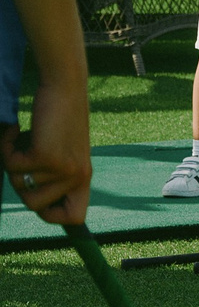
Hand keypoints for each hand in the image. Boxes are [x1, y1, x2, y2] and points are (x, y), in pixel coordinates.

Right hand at [3, 81, 93, 224]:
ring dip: (12, 159)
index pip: (75, 217)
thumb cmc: (57, 120)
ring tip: (26, 138)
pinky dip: (5, 145)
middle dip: (19, 182)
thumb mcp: (62, 153)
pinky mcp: (46, 156)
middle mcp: (78, 177)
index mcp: (83, 178)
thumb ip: (53, 178)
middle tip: (26, 156)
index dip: (52, 216)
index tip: (39, 199)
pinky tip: (15, 129)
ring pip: (17, 183)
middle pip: (33, 205)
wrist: (63, 88)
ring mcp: (64, 168)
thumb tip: (35, 202)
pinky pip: (10, 164)